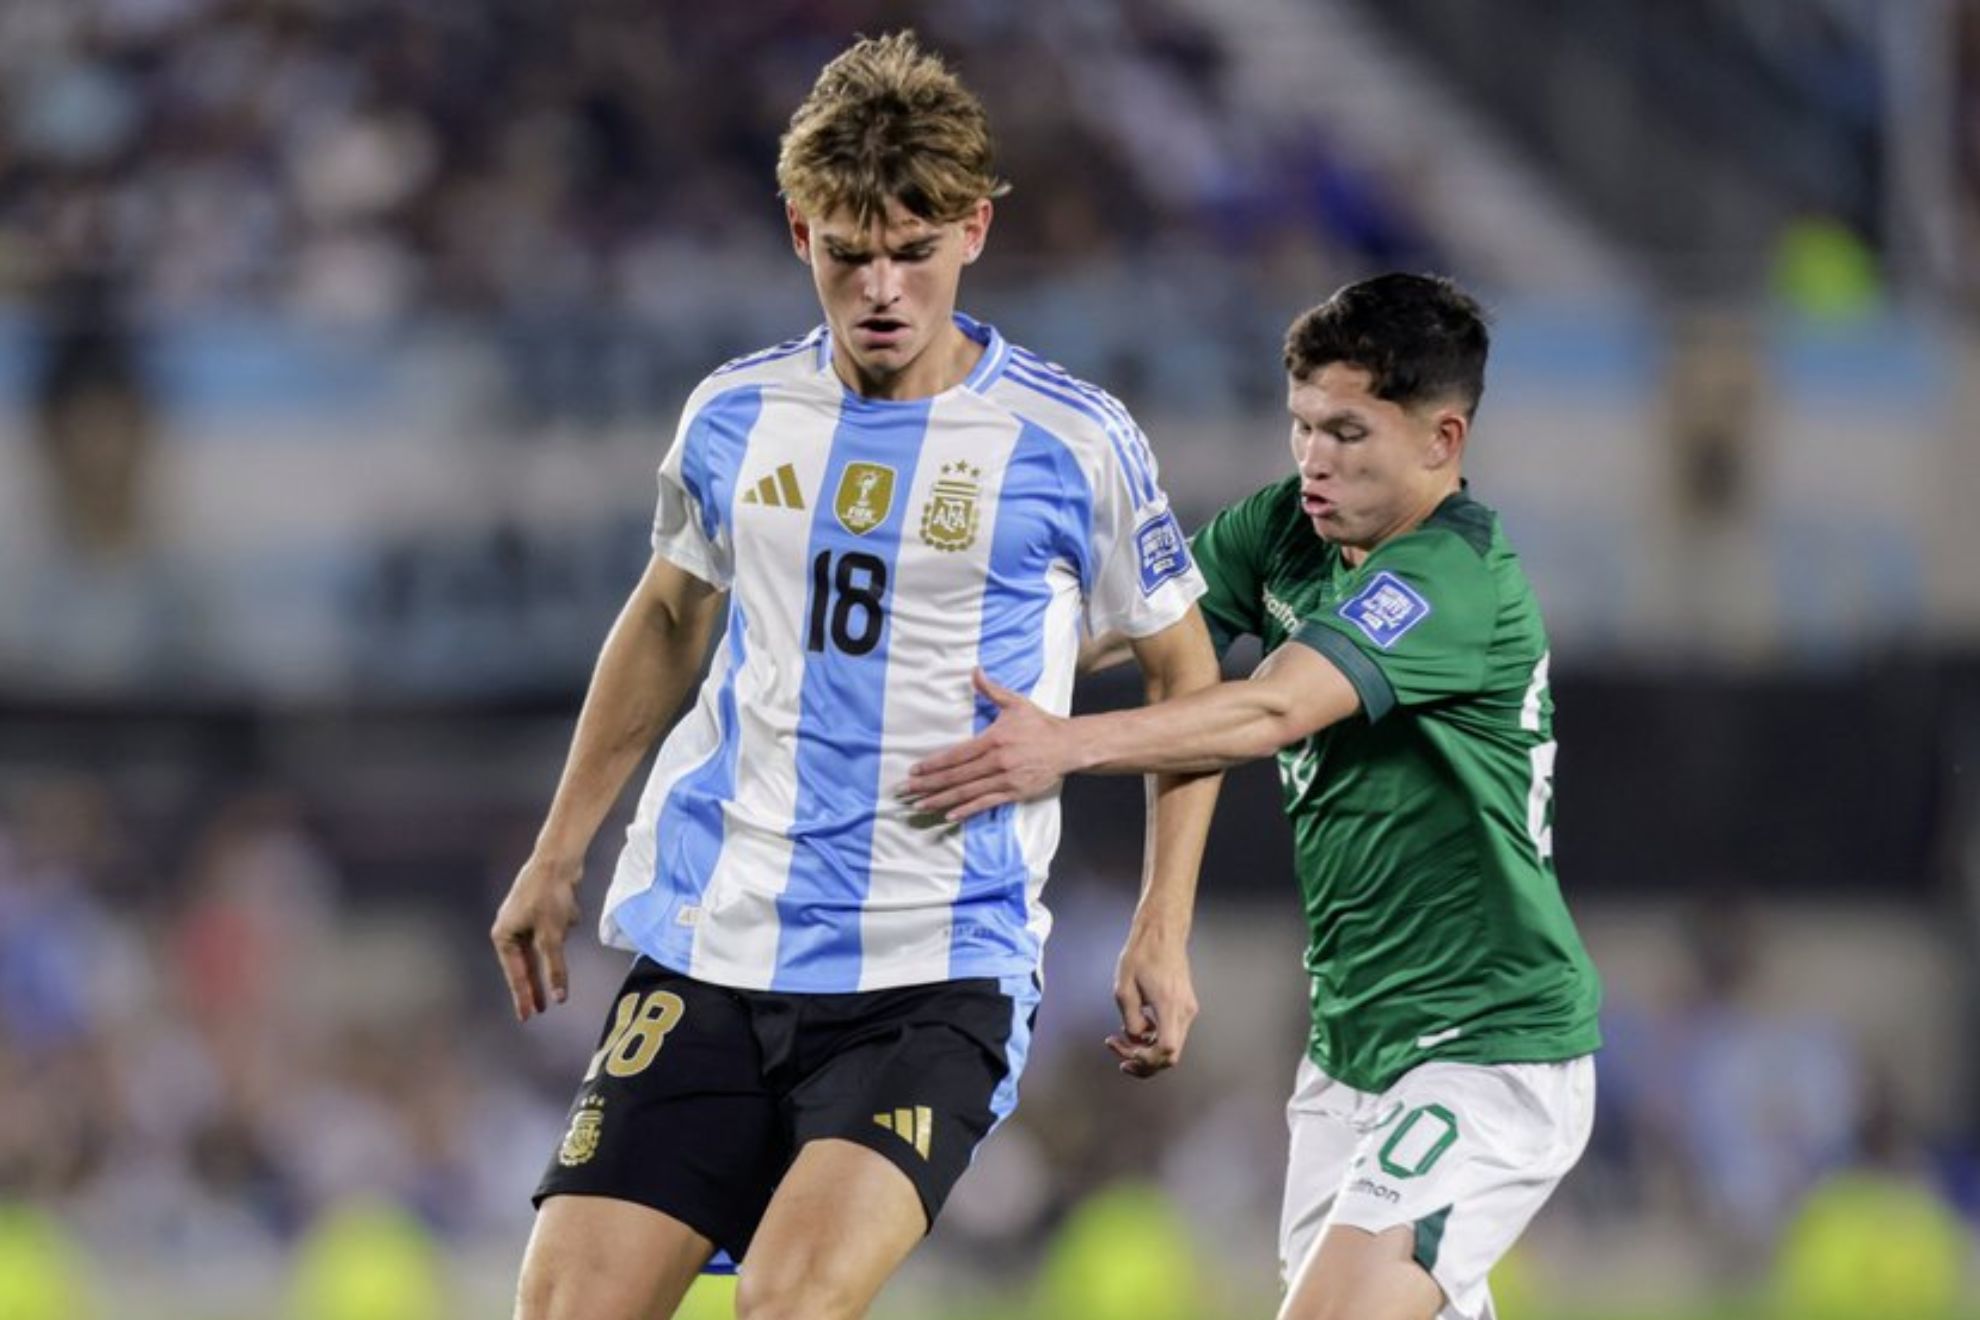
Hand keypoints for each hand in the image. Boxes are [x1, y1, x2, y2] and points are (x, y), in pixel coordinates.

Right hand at [490, 853, 582, 1021]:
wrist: (558, 859)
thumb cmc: (548, 897)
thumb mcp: (551, 937)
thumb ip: (555, 968)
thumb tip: (559, 996)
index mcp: (504, 936)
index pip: (516, 974)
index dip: (524, 996)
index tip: (528, 1017)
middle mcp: (511, 928)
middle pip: (527, 963)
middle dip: (538, 982)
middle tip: (541, 1009)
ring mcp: (526, 918)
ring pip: (546, 943)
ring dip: (558, 938)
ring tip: (563, 931)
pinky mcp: (542, 909)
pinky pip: (557, 927)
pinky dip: (566, 920)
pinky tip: (569, 905)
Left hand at [904, 669, 1075, 819]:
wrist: (1068, 746)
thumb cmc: (1040, 724)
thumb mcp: (1015, 703)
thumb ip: (991, 689)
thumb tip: (975, 671)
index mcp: (993, 739)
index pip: (956, 754)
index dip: (934, 764)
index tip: (915, 769)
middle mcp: (997, 762)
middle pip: (957, 776)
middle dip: (929, 784)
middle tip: (906, 790)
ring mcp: (1005, 780)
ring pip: (968, 792)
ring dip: (941, 799)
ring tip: (919, 804)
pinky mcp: (1015, 793)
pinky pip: (986, 803)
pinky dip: (967, 810)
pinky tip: (949, 815)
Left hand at [1105, 924, 1196, 1078]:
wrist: (1162, 933)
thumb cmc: (1142, 955)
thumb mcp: (1124, 989)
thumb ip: (1130, 1021)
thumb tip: (1135, 1039)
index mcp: (1169, 1006)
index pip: (1167, 1050)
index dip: (1147, 1060)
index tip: (1127, 1054)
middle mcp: (1184, 1011)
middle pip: (1171, 1055)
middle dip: (1144, 1062)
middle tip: (1120, 1057)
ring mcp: (1188, 1009)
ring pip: (1172, 1046)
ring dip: (1147, 1050)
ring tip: (1121, 1040)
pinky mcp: (1185, 1007)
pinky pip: (1172, 1032)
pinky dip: (1154, 1038)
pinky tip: (1136, 1028)